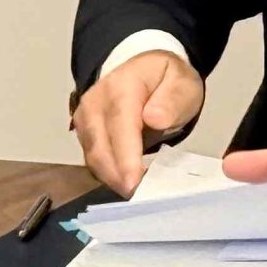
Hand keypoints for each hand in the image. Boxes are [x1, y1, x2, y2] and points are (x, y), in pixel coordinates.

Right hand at [71, 50, 205, 198]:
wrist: (143, 70)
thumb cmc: (165, 79)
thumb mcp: (182, 82)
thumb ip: (172, 99)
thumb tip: (154, 118)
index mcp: (121, 86)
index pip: (120, 125)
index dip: (125, 157)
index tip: (134, 182)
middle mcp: (95, 102)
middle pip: (100, 147)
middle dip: (118, 176)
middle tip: (142, 197)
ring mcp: (85, 118)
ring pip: (93, 157)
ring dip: (113, 178)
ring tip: (139, 192)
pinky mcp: (83, 133)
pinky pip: (93, 159)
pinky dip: (109, 174)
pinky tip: (128, 183)